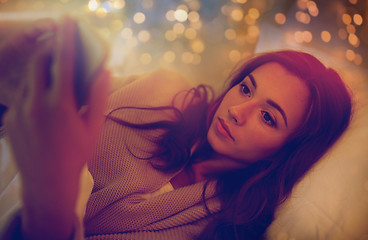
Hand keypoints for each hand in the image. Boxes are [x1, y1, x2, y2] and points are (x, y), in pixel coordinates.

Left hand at [3, 16, 109, 239]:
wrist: (47, 182)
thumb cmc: (76, 154)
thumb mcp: (94, 127)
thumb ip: (99, 97)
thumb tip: (104, 71)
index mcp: (60, 105)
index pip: (63, 62)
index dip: (66, 38)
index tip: (67, 20)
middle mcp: (35, 105)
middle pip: (38, 62)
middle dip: (48, 48)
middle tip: (59, 46)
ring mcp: (18, 112)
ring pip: (28, 78)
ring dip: (41, 70)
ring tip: (55, 77)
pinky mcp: (9, 119)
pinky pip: (21, 94)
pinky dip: (33, 88)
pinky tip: (45, 101)